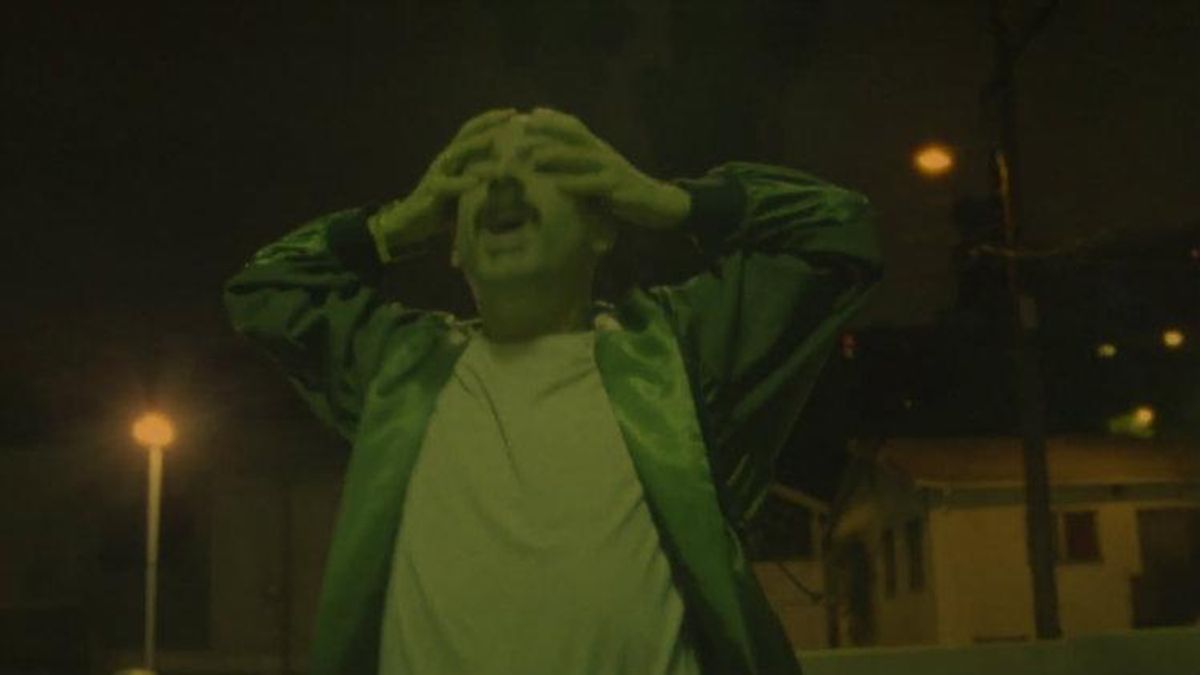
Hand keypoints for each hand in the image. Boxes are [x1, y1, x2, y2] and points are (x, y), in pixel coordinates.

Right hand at [369, 108, 514, 256]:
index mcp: (456, 157)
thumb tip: (515, 178)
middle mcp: (447, 160)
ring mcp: (437, 173)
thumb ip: (486, 181)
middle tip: (510, 115)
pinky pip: (445, 185)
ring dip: (475, 146)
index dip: (492, 120)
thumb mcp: (468, 190)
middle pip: (467, 134)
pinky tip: (475, 182)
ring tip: (494, 140)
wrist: (411, 222)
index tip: (514, 112)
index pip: (474, 131)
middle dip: (488, 123)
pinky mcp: (431, 192)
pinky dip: (460, 182)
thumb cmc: (445, 207)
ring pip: (456, 154)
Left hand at [523, 107, 690, 230]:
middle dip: (548, 133)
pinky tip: (560, 187)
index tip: (524, 117)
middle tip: (520, 136)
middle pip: (574, 136)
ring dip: (559, 156)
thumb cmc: (619, 189)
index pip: (573, 126)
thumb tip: (545, 161)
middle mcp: (604, 153)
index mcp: (597, 147)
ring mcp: (613, 169)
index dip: (550, 119)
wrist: (657, 203)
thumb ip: (576, 166)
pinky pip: (597, 185)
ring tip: (535, 159)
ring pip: (583, 158)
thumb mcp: (597, 173)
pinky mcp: (620, 189)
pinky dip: (578, 184)